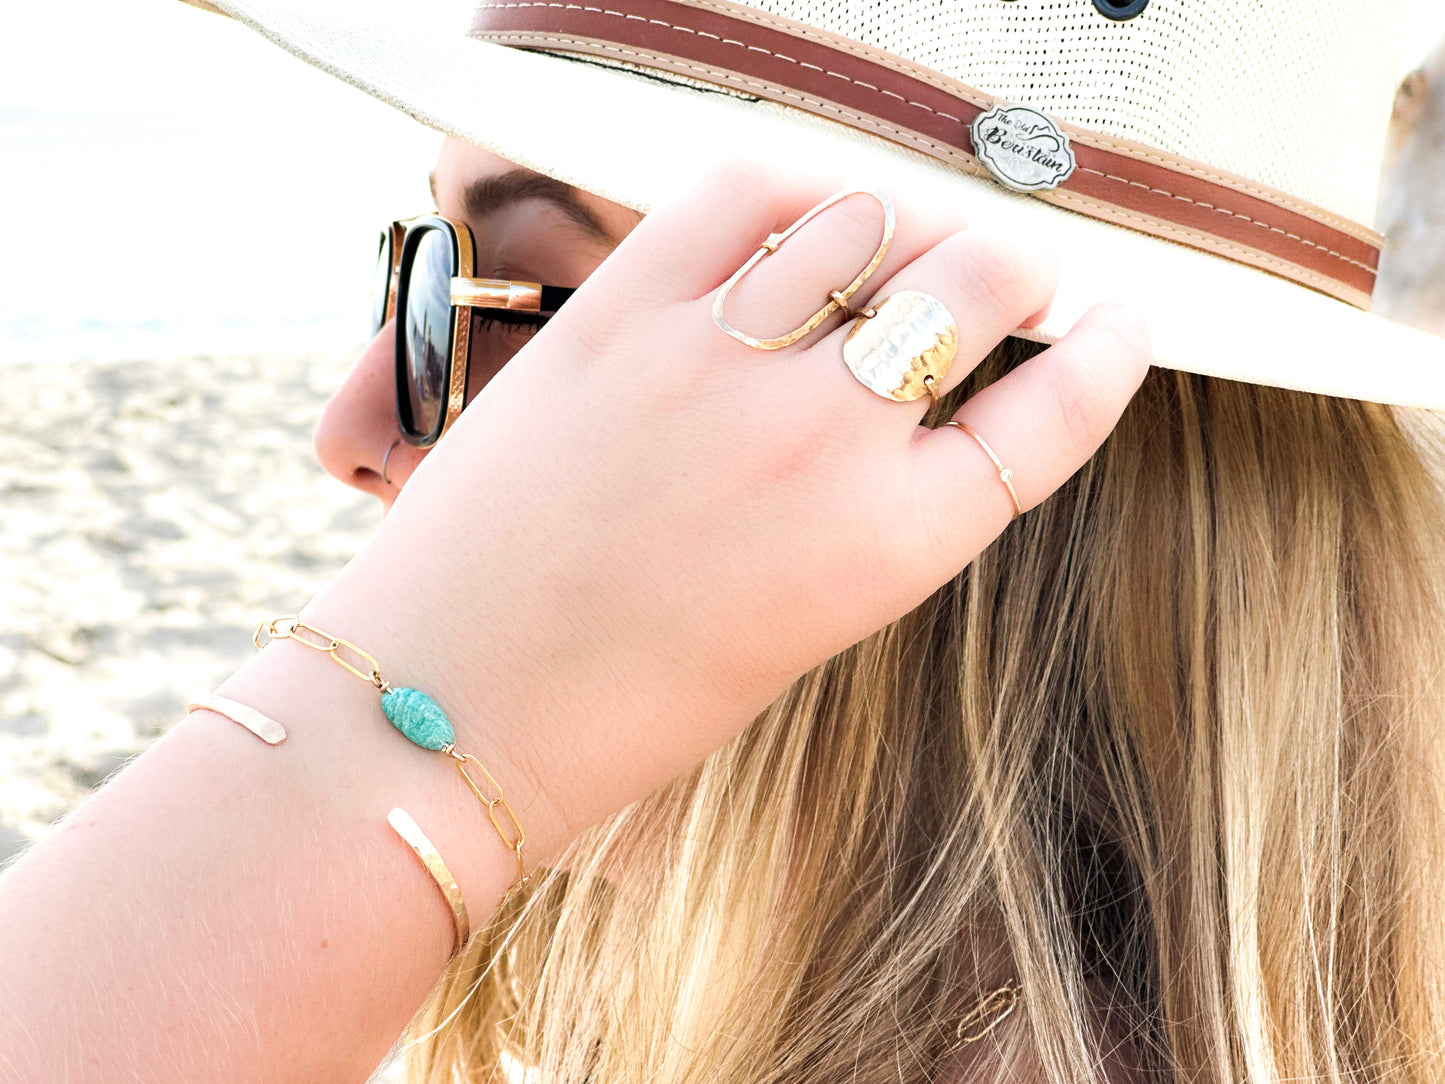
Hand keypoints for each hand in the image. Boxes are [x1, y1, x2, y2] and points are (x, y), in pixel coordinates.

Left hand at [305, 163, 1150, 855]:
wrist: (457, 707)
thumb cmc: (623, 703)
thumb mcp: (800, 625)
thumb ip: (874, 514)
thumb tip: (907, 405)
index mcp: (890, 547)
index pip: (1056, 413)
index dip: (1108, 352)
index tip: (1116, 323)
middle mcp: (825, 442)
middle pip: (981, 281)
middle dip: (1012, 268)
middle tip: (996, 278)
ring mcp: (723, 364)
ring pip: (871, 219)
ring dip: (904, 223)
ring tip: (887, 246)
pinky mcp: (622, 314)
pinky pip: (741, 189)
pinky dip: (792, 185)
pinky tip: (798, 210)